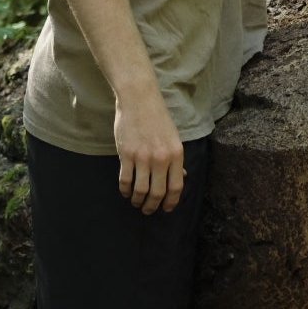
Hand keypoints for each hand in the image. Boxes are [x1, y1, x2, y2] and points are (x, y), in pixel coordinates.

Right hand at [114, 89, 184, 213]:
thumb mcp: (173, 137)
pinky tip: (125, 191)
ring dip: (138, 200)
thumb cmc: (157, 117)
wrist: (139, 99)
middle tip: (148, 210)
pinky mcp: (126, 154)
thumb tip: (182, 177)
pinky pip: (125, 180)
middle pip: (158, 193)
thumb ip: (176, 159)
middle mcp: (161, 158)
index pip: (176, 187)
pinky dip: (125, 190)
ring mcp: (142, 157)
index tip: (166, 209)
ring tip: (136, 202)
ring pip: (140, 190)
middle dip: (152, 206)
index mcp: (176, 154)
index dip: (171, 202)